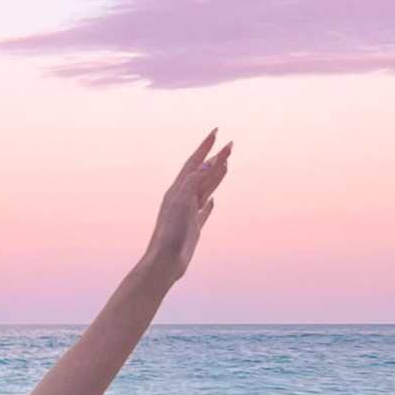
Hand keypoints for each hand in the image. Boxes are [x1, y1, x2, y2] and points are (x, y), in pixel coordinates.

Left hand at [143, 130, 231, 281]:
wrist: (164, 262)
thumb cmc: (169, 234)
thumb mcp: (180, 203)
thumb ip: (192, 182)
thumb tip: (207, 163)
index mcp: (177, 190)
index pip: (194, 163)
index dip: (205, 147)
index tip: (216, 132)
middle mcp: (182, 198)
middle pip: (202, 173)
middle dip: (215, 158)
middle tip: (230, 145)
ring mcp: (188, 213)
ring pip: (205, 189)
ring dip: (216, 175)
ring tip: (227, 162)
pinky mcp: (193, 228)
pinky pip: (203, 211)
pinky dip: (210, 203)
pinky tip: (213, 200)